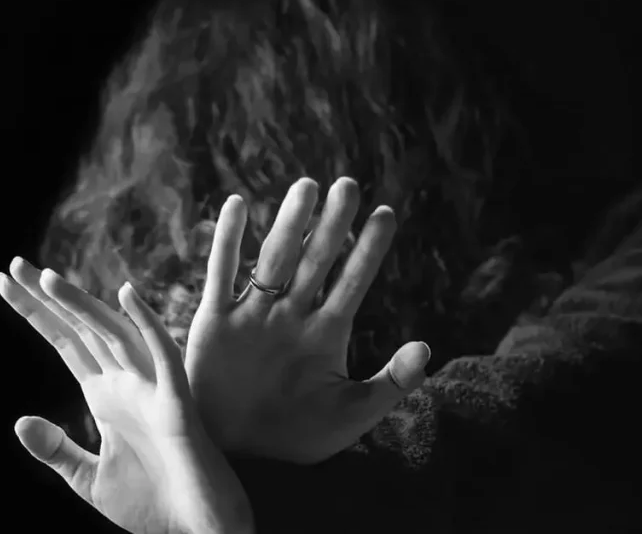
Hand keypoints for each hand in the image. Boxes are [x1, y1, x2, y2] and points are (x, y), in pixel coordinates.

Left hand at [0, 257, 253, 533]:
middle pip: (81, 329)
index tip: (5, 281)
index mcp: (106, 395)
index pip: (64, 342)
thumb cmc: (154, 505)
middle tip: (15, 265)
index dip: (36, 312)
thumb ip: (57, 450)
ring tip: (47, 279)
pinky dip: (146, 324)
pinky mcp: (178, 405)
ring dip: (82, 306)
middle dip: (48, 298)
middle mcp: (127, 383)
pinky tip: (126, 295)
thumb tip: (18, 421)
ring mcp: (152, 390)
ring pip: (114, 334)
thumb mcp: (90, 481)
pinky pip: (163, 356)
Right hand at [185, 177, 430, 464]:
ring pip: (273, 258)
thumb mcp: (352, 415)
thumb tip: (425, 346)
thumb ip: (390, 384)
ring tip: (307, 187)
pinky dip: (228, 241)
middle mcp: (291, 315)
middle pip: (315, 260)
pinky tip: (236, 206)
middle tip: (348, 185)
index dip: (368, 249)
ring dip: (289, 223)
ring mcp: (253, 315)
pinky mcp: (216, 321)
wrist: (240, 456)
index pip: (352, 282)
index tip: (385, 214)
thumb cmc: (297, 438)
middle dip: (332, 225)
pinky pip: (221, 274)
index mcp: (326, 333)